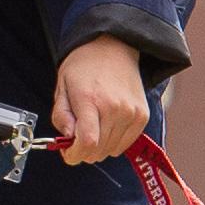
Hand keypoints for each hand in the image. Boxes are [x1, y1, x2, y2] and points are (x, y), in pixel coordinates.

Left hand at [51, 36, 148, 166]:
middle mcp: (115, 108)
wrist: (112, 49)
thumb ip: (61, 116)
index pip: (88, 142)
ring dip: (99, 148)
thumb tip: (68, 138)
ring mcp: (132, 113)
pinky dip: (113, 142)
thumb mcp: (61, 88)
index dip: (75, 155)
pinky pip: (126, 144)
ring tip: (92, 128)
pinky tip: (106, 127)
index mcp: (90, 100)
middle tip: (76, 140)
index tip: (68, 154)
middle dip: (83, 152)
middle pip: (99, 150)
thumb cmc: (82, 68)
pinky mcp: (142, 116)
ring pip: (112, 150)